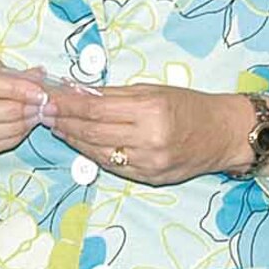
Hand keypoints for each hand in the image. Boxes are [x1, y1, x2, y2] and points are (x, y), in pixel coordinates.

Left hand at [43, 82, 243, 184]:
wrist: (222, 133)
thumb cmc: (189, 105)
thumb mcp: (153, 90)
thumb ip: (115, 94)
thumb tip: (79, 91)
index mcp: (150, 111)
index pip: (96, 108)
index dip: (69, 105)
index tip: (50, 99)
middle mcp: (149, 139)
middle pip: (93, 131)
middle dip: (65, 122)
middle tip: (45, 112)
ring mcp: (149, 163)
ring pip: (98, 152)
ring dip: (73, 139)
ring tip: (57, 127)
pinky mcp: (150, 178)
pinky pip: (113, 166)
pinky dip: (93, 154)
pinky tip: (80, 143)